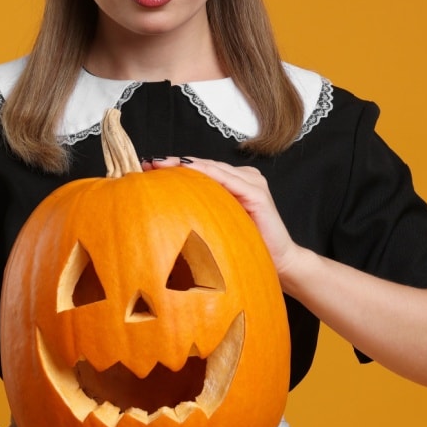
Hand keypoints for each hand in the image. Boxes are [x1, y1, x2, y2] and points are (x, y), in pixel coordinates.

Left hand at [143, 157, 307, 280]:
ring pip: (213, 168)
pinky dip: (206, 173)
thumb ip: (200, 211)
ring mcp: (252, 182)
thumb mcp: (217, 225)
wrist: (279, 263)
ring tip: (161, 165)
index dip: (175, 167)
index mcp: (235, 182)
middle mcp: (244, 177)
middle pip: (204, 165)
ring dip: (186, 165)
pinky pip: (227, 179)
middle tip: (148, 163)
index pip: (201, 169)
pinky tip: (187, 170)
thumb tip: (164, 211)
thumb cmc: (246, 248)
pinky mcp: (257, 193)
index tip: (148, 167)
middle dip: (175, 163)